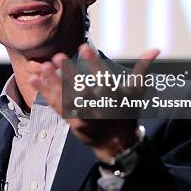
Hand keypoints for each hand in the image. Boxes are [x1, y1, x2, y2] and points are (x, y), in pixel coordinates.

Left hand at [29, 44, 158, 162]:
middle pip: (81, 91)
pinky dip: (45, 93)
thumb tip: (155, 49)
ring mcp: (83, 117)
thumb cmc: (127, 112)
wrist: (117, 144)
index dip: (94, 63)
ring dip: (53, 82)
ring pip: (66, 99)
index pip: (104, 78)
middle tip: (58, 57)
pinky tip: (34, 79)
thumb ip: (142, 69)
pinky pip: (56, 106)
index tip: (84, 47)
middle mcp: (99, 109)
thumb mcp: (136, 92)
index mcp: (115, 99)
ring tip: (42, 66)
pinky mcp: (71, 121)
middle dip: (69, 74)